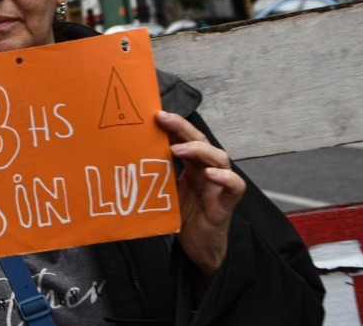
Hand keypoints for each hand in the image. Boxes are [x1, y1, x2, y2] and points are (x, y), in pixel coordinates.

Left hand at [157, 111, 245, 280]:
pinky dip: (225, 177)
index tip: (154, 114)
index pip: (185, 138)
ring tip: (179, 149)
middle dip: (182, 128)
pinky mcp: (227, 203)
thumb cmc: (183, 216)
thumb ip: (157, 174)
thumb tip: (128, 156)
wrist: (198, 247)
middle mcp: (207, 170)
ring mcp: (219, 185)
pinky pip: (234, 185)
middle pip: (201, 141)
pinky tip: (211, 174)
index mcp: (191, 165)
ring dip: (199, 150)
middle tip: (163, 119)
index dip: (173, 125)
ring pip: (219, 157)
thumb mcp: (165, 191)